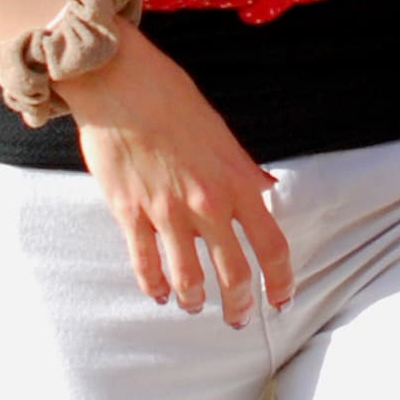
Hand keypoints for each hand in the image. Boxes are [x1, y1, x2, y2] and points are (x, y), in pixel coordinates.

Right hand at [68, 26, 293, 326]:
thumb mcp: (219, 132)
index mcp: (234, 181)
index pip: (270, 244)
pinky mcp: (128, 212)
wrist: (118, 80)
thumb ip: (242, 170)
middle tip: (238, 318)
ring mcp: (165, 211)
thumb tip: (265, 192)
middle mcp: (205, 203)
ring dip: (194, 301)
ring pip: (188, 280)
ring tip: (194, 305)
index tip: (281, 299)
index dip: (280, 280)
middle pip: (233, 273)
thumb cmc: (169, 97)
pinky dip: (154, 286)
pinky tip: (158, 292)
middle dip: (239, 305)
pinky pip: (145, 264)